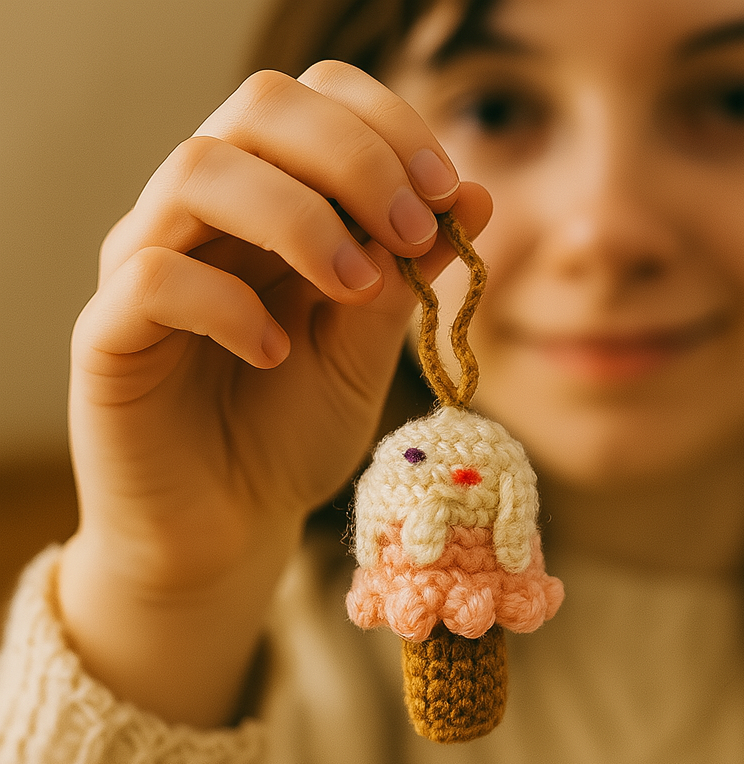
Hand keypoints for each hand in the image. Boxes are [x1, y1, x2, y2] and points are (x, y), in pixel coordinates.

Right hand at [59, 62, 491, 724]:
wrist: (229, 525)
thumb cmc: (293, 434)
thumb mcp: (367, 352)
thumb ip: (405, 277)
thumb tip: (474, 194)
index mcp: (269, 204)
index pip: (313, 99)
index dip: (385, 124)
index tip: (447, 192)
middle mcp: (203, 216)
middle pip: (259, 106)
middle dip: (354, 156)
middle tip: (413, 229)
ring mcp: (145, 265)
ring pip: (200, 171)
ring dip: (299, 218)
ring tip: (356, 290)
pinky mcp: (109, 333)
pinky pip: (155, 279)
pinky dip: (230, 305)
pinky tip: (276, 353)